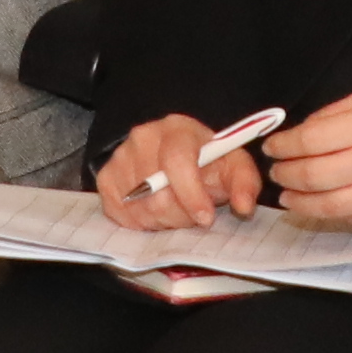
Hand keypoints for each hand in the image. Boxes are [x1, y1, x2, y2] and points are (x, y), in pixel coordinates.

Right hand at [98, 113, 267, 230]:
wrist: (175, 157)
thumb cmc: (206, 163)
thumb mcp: (233, 167)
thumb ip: (245, 183)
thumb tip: (244, 206)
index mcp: (178, 129)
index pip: (177, 161)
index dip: (191, 194)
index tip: (205, 218)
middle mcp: (143, 137)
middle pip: (156, 191)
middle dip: (180, 215)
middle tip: (193, 217)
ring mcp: (121, 157)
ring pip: (139, 207)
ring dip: (162, 221)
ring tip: (175, 212)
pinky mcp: (106, 178)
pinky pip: (120, 214)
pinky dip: (140, 223)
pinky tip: (155, 213)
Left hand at [260, 86, 351, 229]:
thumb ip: (339, 113)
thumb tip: (300, 135)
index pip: (315, 139)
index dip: (285, 145)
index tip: (273, 146)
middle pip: (317, 175)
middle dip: (286, 174)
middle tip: (276, 170)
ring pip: (332, 206)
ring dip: (300, 202)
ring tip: (287, 194)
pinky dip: (330, 214)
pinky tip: (316, 206)